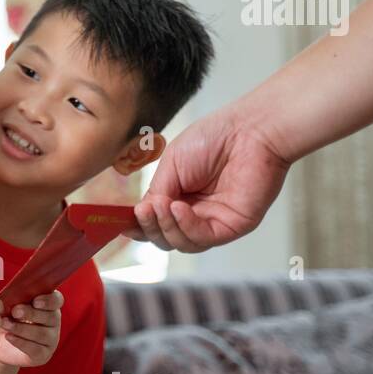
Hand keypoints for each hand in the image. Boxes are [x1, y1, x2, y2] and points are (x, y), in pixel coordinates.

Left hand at [0, 290, 63, 366]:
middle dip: (31, 313)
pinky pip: (35, 349)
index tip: (35, 301)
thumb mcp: (5, 306)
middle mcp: (53, 321)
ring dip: (22, 328)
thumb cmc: (7, 318)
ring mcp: (51, 339)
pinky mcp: (43, 355)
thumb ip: (3, 298)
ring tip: (5, 324)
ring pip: (41, 333)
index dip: (48, 300)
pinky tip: (9, 337)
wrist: (0, 344)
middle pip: (50, 316)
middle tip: (15, 311)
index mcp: (48, 304)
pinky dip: (21, 342)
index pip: (57, 300)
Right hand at [125, 105, 291, 252]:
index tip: (123, 224)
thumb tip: (143, 214)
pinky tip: (178, 208)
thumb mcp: (171, 165)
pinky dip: (184, 226)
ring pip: (181, 243)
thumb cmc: (215, 138)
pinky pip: (202, 237)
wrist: (249, 131)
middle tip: (144, 211)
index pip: (156, 221)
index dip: (139, 226)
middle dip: (150, 227)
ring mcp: (214, 221)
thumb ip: (156, 192)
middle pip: (166, 237)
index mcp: (180, 196)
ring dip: (165, 227)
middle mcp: (197, 212)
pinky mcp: (232, 226)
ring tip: (161, 205)